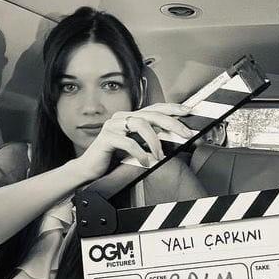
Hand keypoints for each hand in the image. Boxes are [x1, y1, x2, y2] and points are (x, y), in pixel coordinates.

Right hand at [71, 103, 194, 182]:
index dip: (172, 107)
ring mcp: (113, 126)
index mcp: (130, 117)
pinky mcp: (106, 138)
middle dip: (172, 123)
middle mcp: (122, 117)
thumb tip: (177, 138)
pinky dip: (140, 153)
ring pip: (140, 124)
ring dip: (154, 141)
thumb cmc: (115, 159)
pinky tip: (145, 162)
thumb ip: (152, 140)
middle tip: (186, 134)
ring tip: (160, 155)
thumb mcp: (138, 147)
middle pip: (151, 114)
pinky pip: (128, 142)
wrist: (90, 170)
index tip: (188, 111)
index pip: (155, 108)